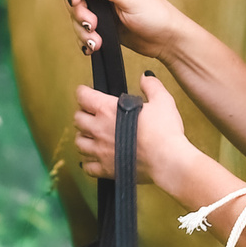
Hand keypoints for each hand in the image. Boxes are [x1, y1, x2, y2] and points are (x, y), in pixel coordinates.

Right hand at [62, 0, 189, 60]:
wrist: (166, 40)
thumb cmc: (157, 14)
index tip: (76, 0)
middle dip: (78, 13)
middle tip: (93, 24)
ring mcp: (101, 8)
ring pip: (76, 16)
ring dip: (83, 31)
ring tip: (98, 40)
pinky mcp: (101, 25)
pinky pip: (82, 31)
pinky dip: (85, 40)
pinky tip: (95, 45)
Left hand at [71, 73, 193, 191]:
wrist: (167, 160)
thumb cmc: (164, 132)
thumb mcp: (162, 101)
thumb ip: (152, 86)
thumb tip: (146, 77)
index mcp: (108, 110)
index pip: (83, 96)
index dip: (83, 92)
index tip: (86, 93)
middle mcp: (99, 130)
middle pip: (77, 119)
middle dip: (83, 115)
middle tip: (90, 114)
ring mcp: (100, 151)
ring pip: (79, 143)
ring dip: (83, 138)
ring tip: (91, 136)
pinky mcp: (105, 169)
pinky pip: (87, 166)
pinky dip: (88, 162)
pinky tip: (94, 158)